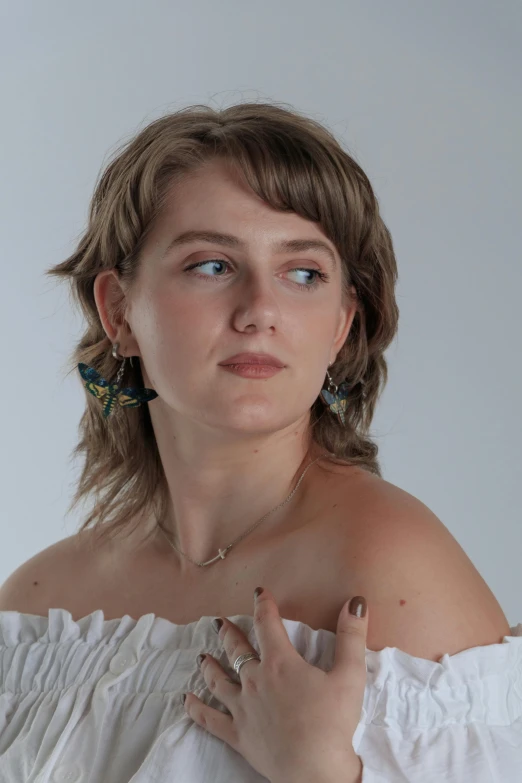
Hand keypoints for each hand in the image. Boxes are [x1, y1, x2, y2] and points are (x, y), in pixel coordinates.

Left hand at [182, 587, 367, 782]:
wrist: (314, 771)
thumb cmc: (333, 723)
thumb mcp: (350, 676)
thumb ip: (351, 637)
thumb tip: (356, 602)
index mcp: (281, 663)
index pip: (268, 625)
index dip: (263, 606)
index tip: (259, 593)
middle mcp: (255, 681)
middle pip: (237, 650)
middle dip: (229, 633)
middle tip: (220, 622)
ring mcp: (243, 708)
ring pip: (219, 681)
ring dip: (210, 666)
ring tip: (202, 656)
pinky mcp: (238, 735)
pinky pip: (210, 720)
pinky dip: (197, 709)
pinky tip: (186, 701)